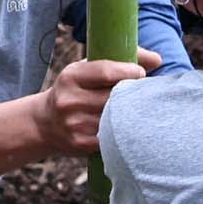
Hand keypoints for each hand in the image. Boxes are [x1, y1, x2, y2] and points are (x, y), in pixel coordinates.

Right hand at [28, 52, 155, 152]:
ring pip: (115, 118)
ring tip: (137, 109)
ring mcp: (74, 124)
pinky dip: (122, 132)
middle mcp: (69, 100)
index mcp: (71, 76)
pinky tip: (127, 127)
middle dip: (133, 94)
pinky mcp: (80, 143)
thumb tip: (157, 60)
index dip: (130, 72)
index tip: (141, 74)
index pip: (107, 72)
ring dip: (130, 114)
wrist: (44, 123)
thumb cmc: (76, 90)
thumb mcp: (87, 70)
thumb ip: (120, 61)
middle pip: (114, 96)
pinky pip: (111, 137)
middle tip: (145, 92)